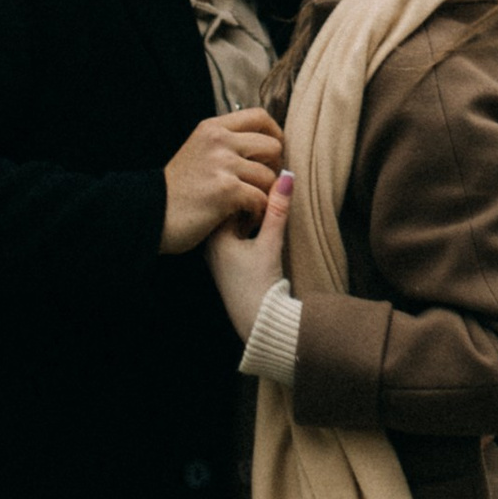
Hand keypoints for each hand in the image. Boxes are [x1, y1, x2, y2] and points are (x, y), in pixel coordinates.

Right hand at [160, 108, 285, 256]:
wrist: (148, 215)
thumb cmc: (177, 191)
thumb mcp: (198, 152)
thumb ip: (226, 144)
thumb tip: (268, 143)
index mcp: (212, 128)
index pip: (260, 116)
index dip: (275, 135)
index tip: (272, 155)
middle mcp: (218, 140)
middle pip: (273, 146)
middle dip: (274, 169)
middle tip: (262, 186)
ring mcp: (222, 164)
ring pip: (270, 176)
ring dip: (266, 196)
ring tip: (252, 207)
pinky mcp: (226, 190)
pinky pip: (261, 198)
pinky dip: (257, 212)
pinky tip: (245, 218)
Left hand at [207, 169, 292, 338]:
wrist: (258, 322)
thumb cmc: (259, 284)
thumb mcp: (271, 242)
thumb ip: (278, 209)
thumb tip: (287, 176)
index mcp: (214, 236)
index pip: (230, 199)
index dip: (250, 187)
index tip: (267, 180)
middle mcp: (211, 245)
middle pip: (232, 210)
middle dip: (250, 200)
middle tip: (271, 190)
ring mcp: (218, 257)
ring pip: (236, 225)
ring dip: (252, 215)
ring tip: (271, 208)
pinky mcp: (228, 267)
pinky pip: (238, 238)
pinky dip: (251, 230)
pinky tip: (266, 229)